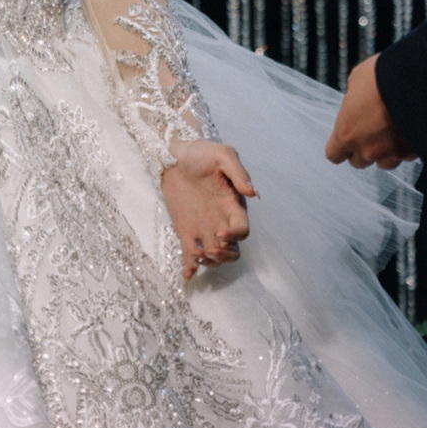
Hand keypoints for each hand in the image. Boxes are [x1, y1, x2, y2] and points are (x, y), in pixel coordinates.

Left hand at [160, 140, 256, 281]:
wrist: (174, 154)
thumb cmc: (201, 152)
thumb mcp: (222, 154)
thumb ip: (238, 173)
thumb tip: (252, 194)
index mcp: (232, 205)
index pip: (242, 230)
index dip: (236, 236)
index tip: (221, 233)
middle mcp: (221, 220)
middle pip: (232, 250)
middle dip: (225, 256)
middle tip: (211, 249)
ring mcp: (203, 227)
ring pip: (214, 256)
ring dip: (209, 262)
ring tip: (198, 255)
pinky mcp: (186, 230)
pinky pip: (190, 254)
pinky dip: (190, 268)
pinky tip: (187, 276)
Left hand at [325, 54, 417, 169]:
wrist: (419, 82)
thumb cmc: (383, 77)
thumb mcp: (357, 79)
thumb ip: (353, 97)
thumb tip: (356, 99)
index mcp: (346, 133)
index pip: (334, 155)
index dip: (340, 147)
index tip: (345, 138)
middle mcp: (367, 149)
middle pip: (358, 161)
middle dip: (362, 148)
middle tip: (369, 130)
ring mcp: (391, 154)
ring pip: (384, 163)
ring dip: (384, 151)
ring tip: (390, 132)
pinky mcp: (413, 153)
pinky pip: (406, 156)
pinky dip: (406, 147)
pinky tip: (408, 130)